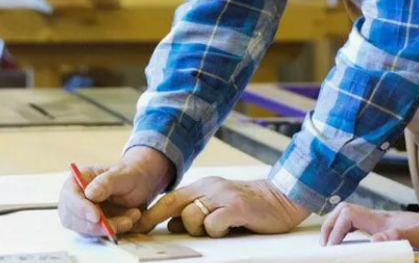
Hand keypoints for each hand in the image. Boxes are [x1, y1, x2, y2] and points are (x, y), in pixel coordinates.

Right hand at [58, 147, 174, 237]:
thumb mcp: (123, 175)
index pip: (70, 195)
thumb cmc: (130, 175)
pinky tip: (127, 222)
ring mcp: (81, 213)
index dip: (80, 208)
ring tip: (129, 220)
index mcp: (79, 178)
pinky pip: (95, 234)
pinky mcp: (90, 225)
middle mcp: (76, 197)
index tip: (96, 216)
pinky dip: (111, 231)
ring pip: (84, 229)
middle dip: (94, 225)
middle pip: (71, 217)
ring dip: (106, 229)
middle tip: (115, 226)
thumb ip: (106, 182)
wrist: (141, 185)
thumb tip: (89, 194)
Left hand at [138, 177, 310, 237]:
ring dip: (201, 229)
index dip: (151, 214)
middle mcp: (210, 188)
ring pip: (192, 217)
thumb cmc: (249, 207)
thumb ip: (195, 212)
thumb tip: (171, 224)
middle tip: (159, 232)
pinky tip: (231, 227)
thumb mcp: (218, 206)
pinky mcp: (236, 207)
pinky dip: (218, 231)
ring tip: (220, 227)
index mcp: (203, 187)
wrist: (282, 198)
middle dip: (164, 221)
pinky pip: (213, 224)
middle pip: (174, 205)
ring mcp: (223, 196)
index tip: (135, 227)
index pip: (169, 199)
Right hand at [320, 203, 418, 251]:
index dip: (336, 229)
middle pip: (343, 210)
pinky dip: (345, 229)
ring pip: (348, 214)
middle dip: (330, 224)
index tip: (332, 247)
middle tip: (325, 245)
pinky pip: (356, 222)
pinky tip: (345, 242)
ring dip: (335, 226)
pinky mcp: (381, 225)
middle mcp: (377, 217)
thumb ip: (399, 236)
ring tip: (329, 243)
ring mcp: (378, 219)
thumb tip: (375, 240)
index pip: (349, 215)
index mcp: (381, 220)